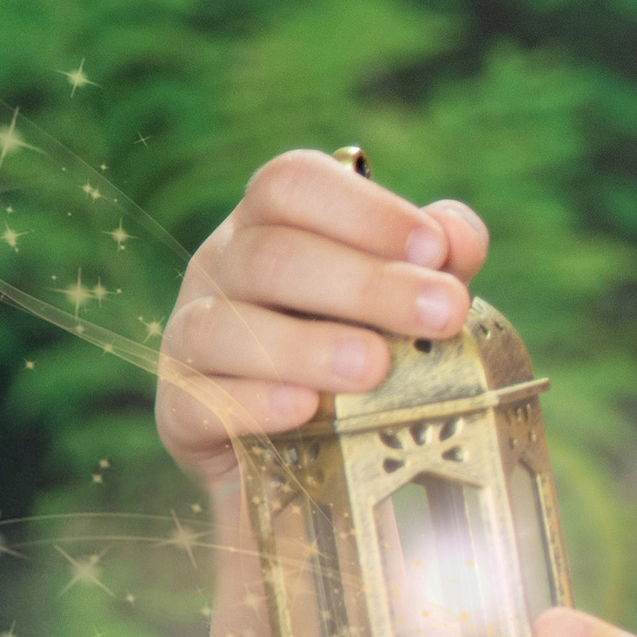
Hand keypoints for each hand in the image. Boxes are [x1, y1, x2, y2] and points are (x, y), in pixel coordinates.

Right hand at [155, 148, 491, 485]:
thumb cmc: (359, 345)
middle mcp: (221, 267)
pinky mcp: (180, 411)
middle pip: (272, 255)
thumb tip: (456, 236)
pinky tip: (306, 410)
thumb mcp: (403, 295)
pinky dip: (255, 403)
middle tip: (444, 314)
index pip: (293, 184)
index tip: (435, 249)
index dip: (365, 210)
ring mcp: (191, 337)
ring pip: (227, 326)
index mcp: (270, 223)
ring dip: (306, 346)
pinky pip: (201, 400)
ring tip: (375, 367)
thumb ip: (436, 259)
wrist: (304, 452)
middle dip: (366, 283)